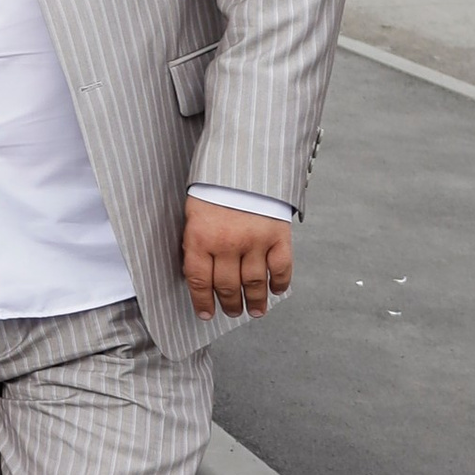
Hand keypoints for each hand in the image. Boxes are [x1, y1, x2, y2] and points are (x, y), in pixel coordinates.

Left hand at [182, 200, 292, 319]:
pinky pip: (281, 267)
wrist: (244, 160)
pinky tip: (276, 290)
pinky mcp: (278, 235)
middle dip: (229, 303)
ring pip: (254, 282)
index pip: (199, 281)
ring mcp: (255, 241)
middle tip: (231, 312)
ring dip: (255, 301)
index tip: (205, 314)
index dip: (202, 301)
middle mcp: (227, 244)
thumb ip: (196, 243)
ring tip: (255, 311)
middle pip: (227, 285)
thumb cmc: (213, 188)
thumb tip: (197, 275)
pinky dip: (280, 282)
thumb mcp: (193, 214)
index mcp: (200, 238)